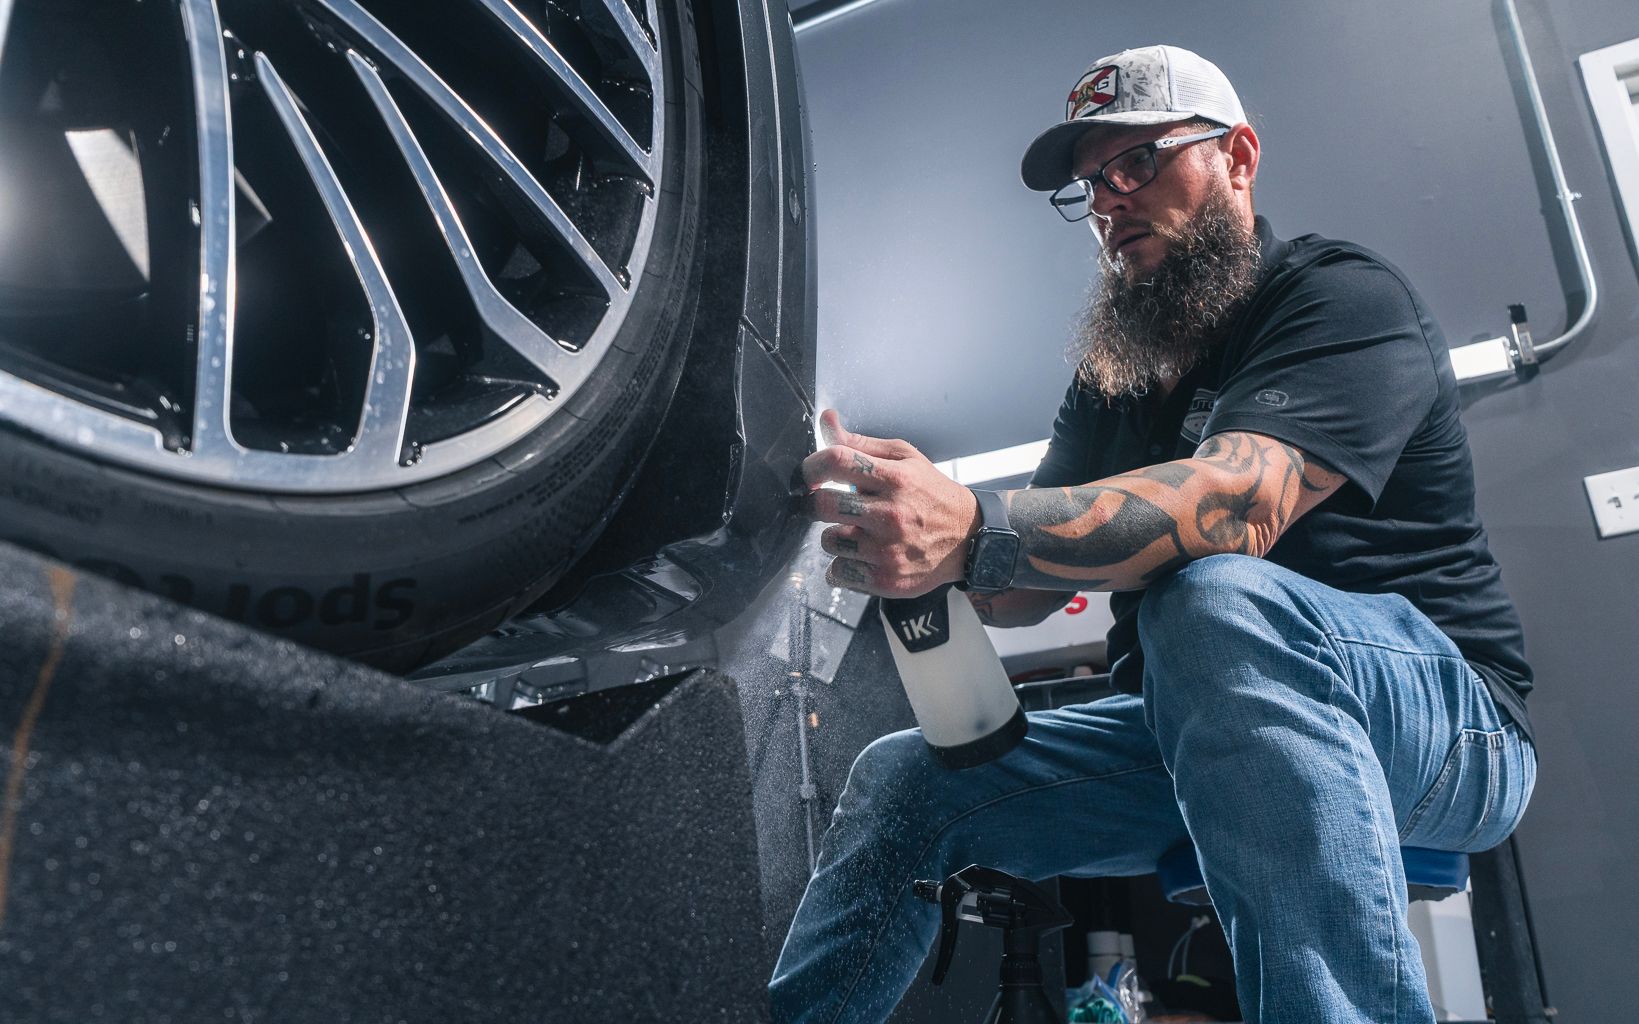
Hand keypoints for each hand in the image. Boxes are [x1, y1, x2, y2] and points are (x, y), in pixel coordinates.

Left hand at [801, 409, 979, 596]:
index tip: (810, 476)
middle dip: (813, 503)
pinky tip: (861, 555)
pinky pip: (839, 573)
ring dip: (834, 536)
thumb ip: (861, 443)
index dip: (812, 467)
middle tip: (822, 505)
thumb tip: (827, 421)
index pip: (837, 461)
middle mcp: (891, 514)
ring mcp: (888, 550)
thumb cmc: (930, 493)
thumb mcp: (905, 458)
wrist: (968, 538)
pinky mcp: (886, 579)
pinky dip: (844, 565)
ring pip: (828, 541)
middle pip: (822, 505)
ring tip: (854, 531)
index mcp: (895, 478)